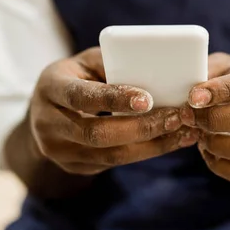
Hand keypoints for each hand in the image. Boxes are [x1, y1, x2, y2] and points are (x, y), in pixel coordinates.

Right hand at [29, 47, 197, 175]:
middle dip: (142, 127)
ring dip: (152, 145)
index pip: (81, 97)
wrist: (45, 111)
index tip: (148, 99)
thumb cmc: (77, 76)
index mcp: (50, 87)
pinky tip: (172, 141)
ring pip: (110, 155)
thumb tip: (158, 71)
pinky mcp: (75, 167)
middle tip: (177, 117)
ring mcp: (59, 151)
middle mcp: (48, 123)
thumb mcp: (87, 62)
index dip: (114, 99)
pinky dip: (147, 152)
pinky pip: (115, 164)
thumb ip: (113, 63)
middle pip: (97, 134)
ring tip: (184, 131)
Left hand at [188, 52, 229, 185]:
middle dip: (217, 120)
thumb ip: (210, 71)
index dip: (224, 90)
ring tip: (200, 137)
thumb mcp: (228, 65)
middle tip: (191, 118)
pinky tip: (209, 154)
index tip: (193, 97)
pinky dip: (224, 168)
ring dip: (220, 146)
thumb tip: (188, 87)